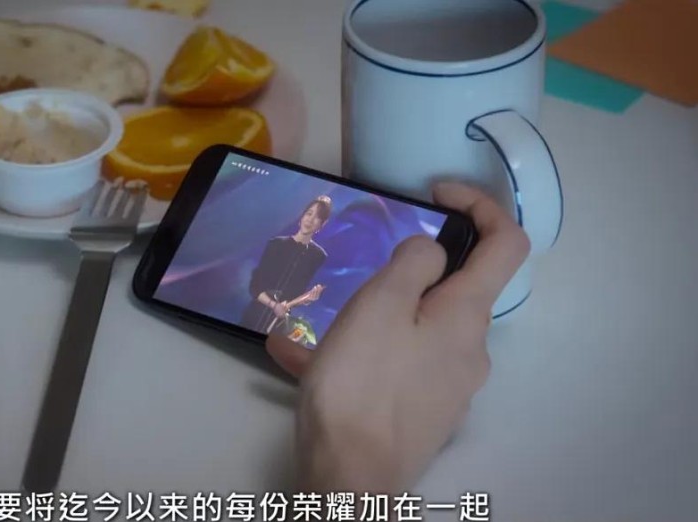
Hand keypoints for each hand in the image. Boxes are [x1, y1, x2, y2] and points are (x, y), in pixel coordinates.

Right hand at [266, 182, 529, 493]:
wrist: (352, 478)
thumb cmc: (363, 384)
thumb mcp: (380, 305)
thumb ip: (413, 263)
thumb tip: (433, 249)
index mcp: (466, 315)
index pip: (506, 242)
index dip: (480, 204)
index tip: (435, 192)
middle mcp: (469, 350)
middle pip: (455, 289)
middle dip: (410, 270)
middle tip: (360, 272)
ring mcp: (448, 386)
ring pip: (416, 330)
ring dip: (373, 317)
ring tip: (312, 325)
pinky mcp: (422, 412)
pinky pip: (395, 366)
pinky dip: (361, 353)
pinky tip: (301, 359)